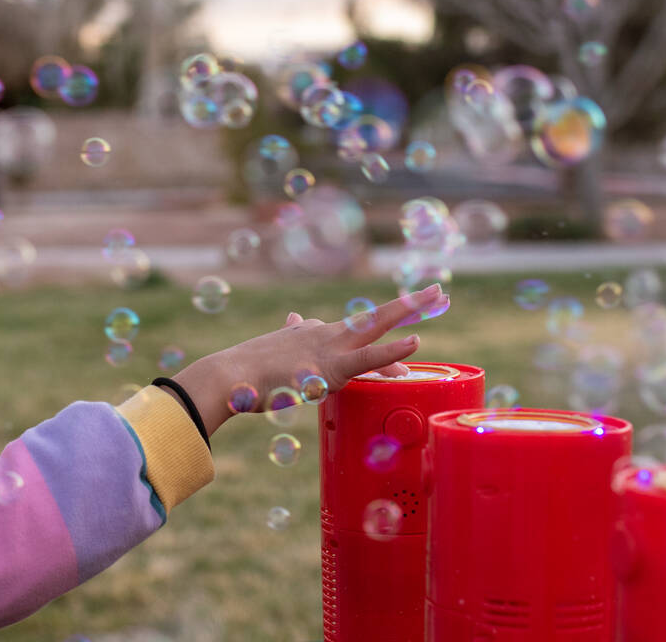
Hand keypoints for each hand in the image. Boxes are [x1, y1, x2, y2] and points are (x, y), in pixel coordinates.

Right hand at [167, 284, 449, 437]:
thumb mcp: (271, 351)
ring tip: (437, 295)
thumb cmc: (245, 372)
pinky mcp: (330, 368)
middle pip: (375, 316)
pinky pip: (368, 357)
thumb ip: (288, 335)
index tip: (402, 335)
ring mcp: (329, 348)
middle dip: (407, 303)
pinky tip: (416, 341)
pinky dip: (393, 349)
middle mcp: (325, 334)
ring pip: (377, 325)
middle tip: (437, 290)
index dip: (380, 334)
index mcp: (312, 333)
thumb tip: (294, 317)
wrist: (229, 376)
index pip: (353, 332)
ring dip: (409, 309)